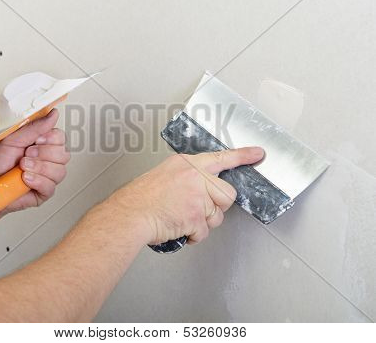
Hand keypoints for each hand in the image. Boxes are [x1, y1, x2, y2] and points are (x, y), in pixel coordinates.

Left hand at [0, 109, 69, 214]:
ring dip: (39, 168)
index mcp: (42, 143)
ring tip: (23, 168)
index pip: (60, 137)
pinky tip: (25, 179)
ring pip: (60, 170)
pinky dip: (37, 181)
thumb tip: (53, 114)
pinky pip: (51, 186)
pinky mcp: (44, 191)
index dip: (51, 138)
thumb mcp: (13, 139)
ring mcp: (47, 176)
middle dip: (43, 154)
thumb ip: (35, 127)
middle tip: (26, 154)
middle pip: (63, 154)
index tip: (37, 140)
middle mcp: (48, 159)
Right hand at [109, 147, 263, 245]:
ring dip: (203, 222)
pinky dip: (193, 235)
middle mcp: (196, 177)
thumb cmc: (141, 197)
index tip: (258, 154)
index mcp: (188, 164)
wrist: (130, 213)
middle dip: (217, 205)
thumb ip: (188, 177)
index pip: (221, 157)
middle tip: (198, 208)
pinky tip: (179, 228)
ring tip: (183, 217)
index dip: (242, 156)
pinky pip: (205, 232)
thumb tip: (202, 188)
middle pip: (227, 194)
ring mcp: (197, 197)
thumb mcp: (165, 174)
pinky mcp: (196, 216)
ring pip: (217, 216)